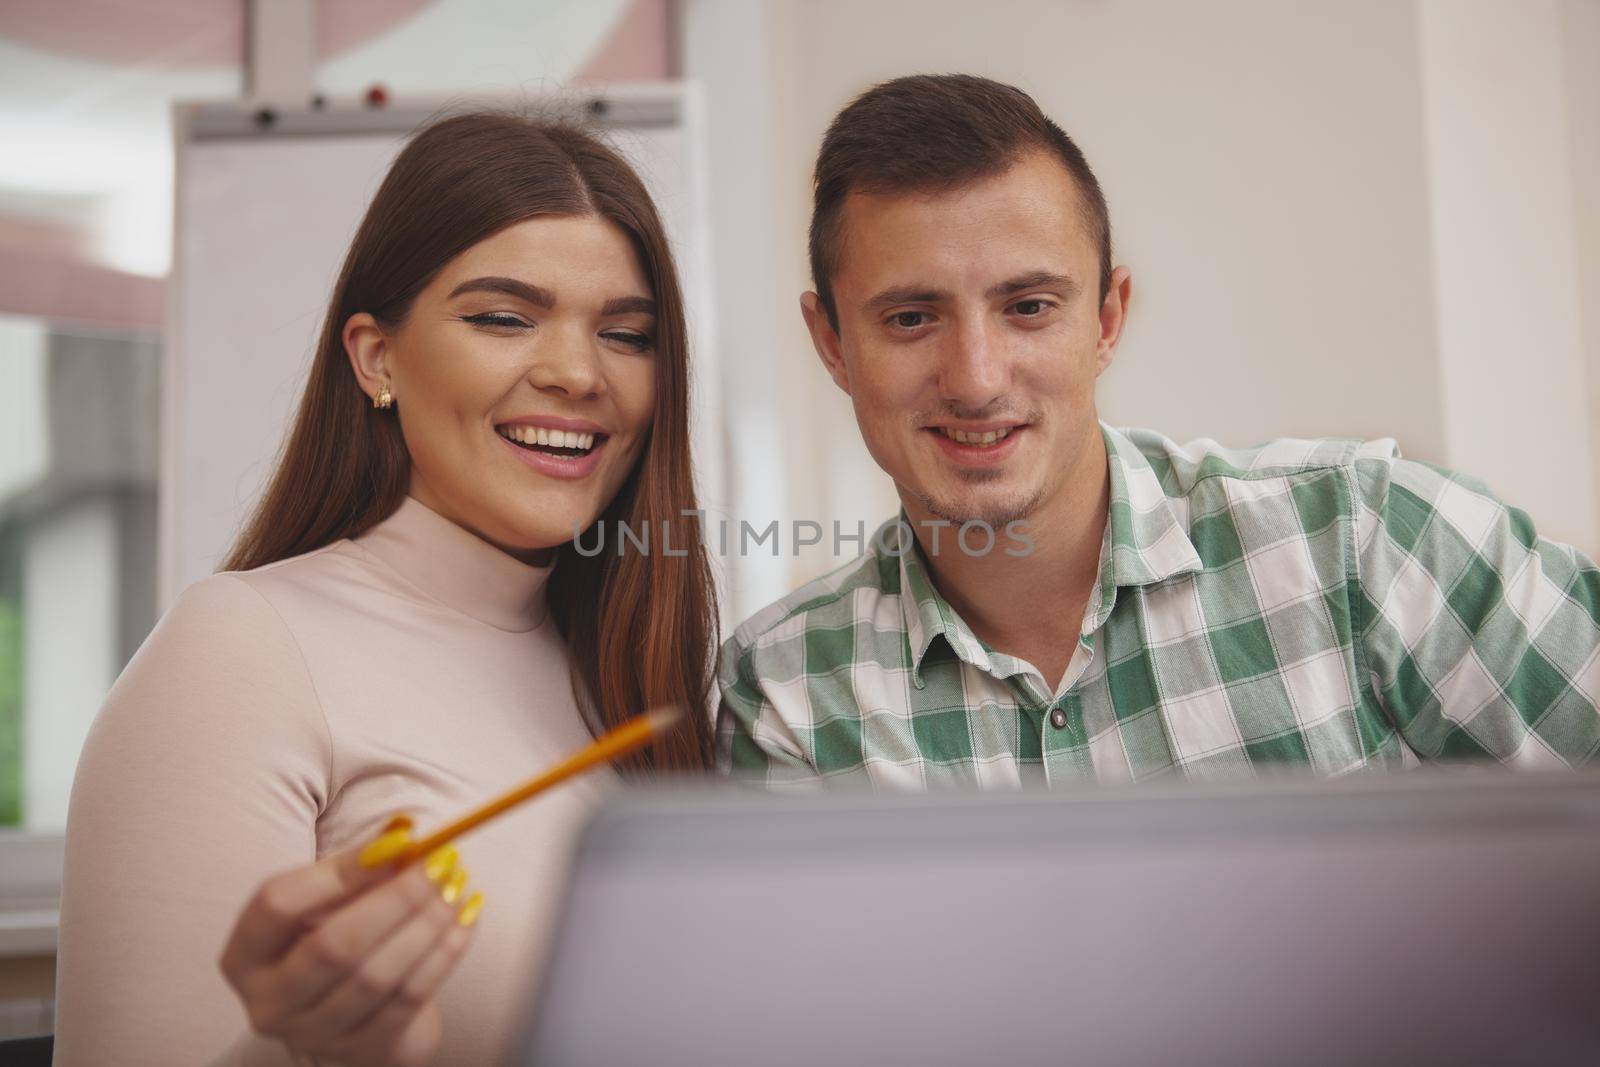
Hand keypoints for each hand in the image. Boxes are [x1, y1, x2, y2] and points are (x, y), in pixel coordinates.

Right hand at [219, 816, 484, 1066]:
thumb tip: (404, 836)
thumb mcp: (332, 902)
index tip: (400, 842)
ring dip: (427, 925)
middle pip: (333, 946)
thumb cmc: (339, 937)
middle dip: (397, 899)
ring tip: (459, 887)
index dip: (340, 871)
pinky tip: (465, 921)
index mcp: (246, 954)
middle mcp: (270, 1001)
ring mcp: (312, 1034)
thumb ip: (358, 868)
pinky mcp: (360, 1052)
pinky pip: (408, 1000)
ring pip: (377, 976)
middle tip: (443, 862)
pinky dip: (443, 955)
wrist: (358, 1011)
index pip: (278, 904)